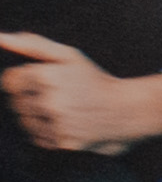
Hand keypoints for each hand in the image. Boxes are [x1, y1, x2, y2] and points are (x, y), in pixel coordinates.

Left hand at [0, 32, 161, 151]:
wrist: (129, 111)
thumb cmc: (96, 80)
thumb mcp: (69, 56)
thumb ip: (32, 45)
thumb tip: (0, 38)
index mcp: (47, 76)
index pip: (10, 81)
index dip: (25, 81)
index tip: (43, 83)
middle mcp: (50, 101)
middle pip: (15, 102)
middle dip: (31, 99)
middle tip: (58, 97)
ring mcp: (57, 124)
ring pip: (25, 121)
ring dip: (37, 117)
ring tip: (62, 111)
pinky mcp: (63, 143)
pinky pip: (38, 138)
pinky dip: (47, 132)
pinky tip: (65, 124)